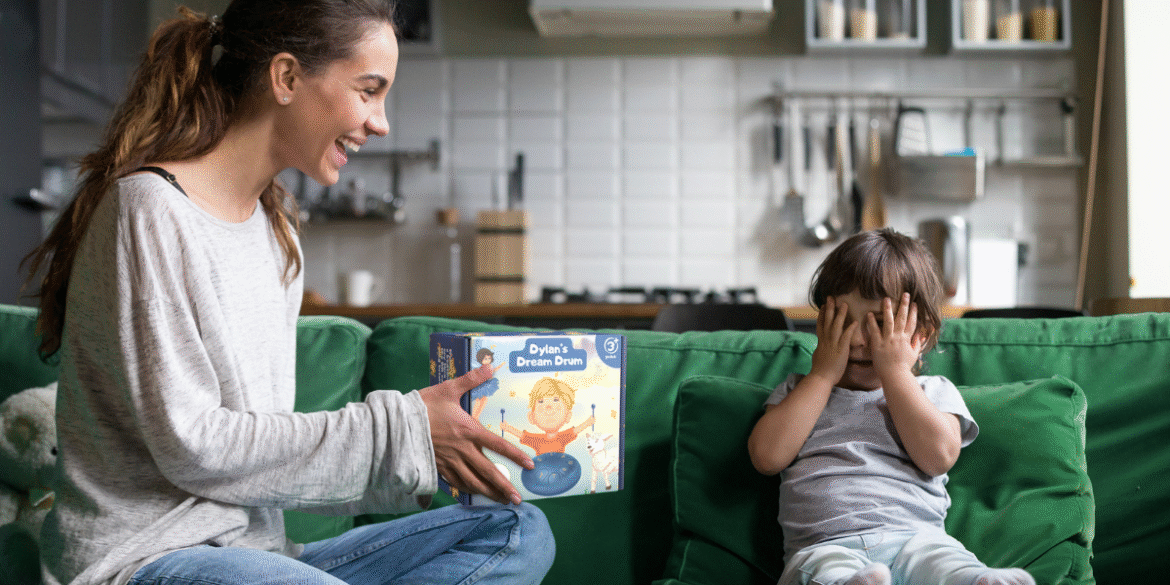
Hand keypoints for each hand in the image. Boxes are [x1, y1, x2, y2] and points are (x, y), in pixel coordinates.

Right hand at [419, 365, 533, 504]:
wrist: (397, 422)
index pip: (498, 445)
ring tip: (500, 501)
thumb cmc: (424, 405)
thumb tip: (489, 366)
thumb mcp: (448, 389)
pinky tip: (473, 494)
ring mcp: (449, 461)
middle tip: (517, 500)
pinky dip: (466, 490)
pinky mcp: (436, 467)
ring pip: (472, 482)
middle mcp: (461, 449)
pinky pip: (454, 483)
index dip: (515, 456)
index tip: (529, 465)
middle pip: (487, 471)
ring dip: (488, 493)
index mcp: (468, 431)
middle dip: (504, 487)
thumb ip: (470, 379)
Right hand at [808, 296, 858, 386]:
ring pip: (836, 325)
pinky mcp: (841, 349)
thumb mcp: (818, 356)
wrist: (821, 377)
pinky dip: (850, 328)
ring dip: (840, 314)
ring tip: (844, 304)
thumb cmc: (819, 370)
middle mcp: (826, 340)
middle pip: (827, 321)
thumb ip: (820, 349)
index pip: (820, 324)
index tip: (824, 306)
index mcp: (821, 341)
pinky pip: (846, 336)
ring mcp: (833, 344)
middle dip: (829, 308)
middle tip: (830, 297)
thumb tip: (819, 347)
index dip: (822, 314)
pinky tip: (855, 322)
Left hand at [865, 293, 922, 380]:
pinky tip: (869, 314)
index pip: (912, 322)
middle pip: (902, 318)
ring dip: (888, 309)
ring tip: (886, 298)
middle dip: (904, 305)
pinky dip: (871, 322)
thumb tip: (922, 336)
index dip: (913, 312)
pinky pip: (874, 330)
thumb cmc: (904, 367)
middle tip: (905, 294)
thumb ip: (917, 344)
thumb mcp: (914, 355)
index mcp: (907, 339)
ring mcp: (888, 340)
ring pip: (889, 321)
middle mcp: (898, 337)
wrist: (895, 376)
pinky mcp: (878, 344)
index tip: (914, 303)